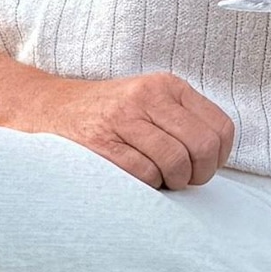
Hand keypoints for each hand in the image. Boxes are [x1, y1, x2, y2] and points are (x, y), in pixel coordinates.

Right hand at [19, 67, 234, 190]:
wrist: (49, 110)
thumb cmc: (108, 115)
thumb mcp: (149, 102)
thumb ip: (184, 122)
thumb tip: (216, 159)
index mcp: (167, 85)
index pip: (221, 128)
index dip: (218, 158)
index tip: (201, 165)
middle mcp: (148, 96)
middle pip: (203, 148)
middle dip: (198, 174)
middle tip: (181, 179)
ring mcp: (123, 118)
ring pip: (176, 164)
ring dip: (170, 182)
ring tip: (156, 178)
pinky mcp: (103, 143)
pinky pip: (145, 175)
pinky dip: (146, 186)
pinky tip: (135, 178)